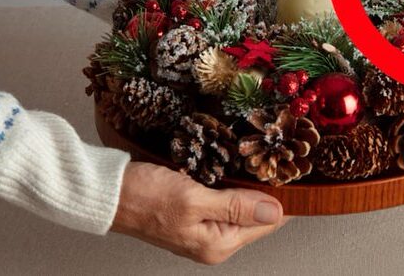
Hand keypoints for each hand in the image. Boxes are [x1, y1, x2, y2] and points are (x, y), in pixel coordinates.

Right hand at [111, 162, 286, 263]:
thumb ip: (236, 207)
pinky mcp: (196, 212)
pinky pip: (226, 198)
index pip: (268, 222)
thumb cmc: (143, 196)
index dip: (284, 198)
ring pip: (243, 204)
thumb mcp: (194, 199)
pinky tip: (237, 166)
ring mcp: (205, 228)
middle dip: (269, 190)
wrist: (108, 192)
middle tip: (280, 159)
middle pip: (258, 214)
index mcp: (218, 244)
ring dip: (252, 184)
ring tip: (263, 160)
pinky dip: (234, 183)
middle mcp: (214, 241)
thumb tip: (275, 212)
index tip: (296, 173)